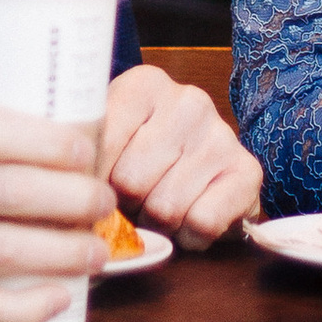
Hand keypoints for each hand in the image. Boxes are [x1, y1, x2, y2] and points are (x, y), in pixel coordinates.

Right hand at [0, 105, 106, 321]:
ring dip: (63, 252)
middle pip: (11, 191)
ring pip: (2, 249)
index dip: (53, 141)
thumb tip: (52, 144)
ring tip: (96, 249)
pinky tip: (56, 299)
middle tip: (104, 201)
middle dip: (74, 198)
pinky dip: (23, 307)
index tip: (89, 149)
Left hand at [101, 62, 263, 248]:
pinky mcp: (248, 171)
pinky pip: (203, 222)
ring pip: (166, 207)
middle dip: (125, 206)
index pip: (99, 144)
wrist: (200, 174)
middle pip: (131, 181)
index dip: (91, 180)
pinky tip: (188, 220)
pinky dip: (189, 236)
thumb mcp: (103, 143)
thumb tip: (73, 189)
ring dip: (156, 224)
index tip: (93, 186)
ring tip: (159, 209)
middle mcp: (188, 102)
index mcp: (144, 85)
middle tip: (132, 201)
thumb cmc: (140, 158)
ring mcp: (221, 135)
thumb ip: (83, 155)